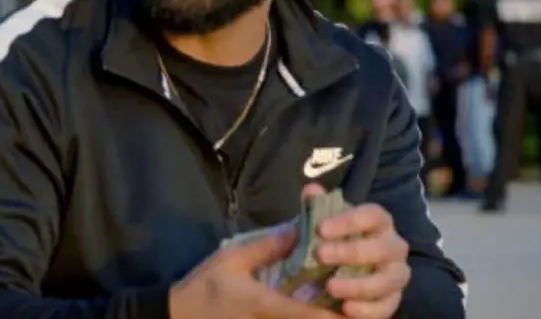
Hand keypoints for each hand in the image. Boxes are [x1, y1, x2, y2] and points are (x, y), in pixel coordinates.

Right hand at [169, 227, 343, 318]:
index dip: (336, 316)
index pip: (308, 315)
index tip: (359, 310)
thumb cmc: (205, 286)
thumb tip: (299, 231)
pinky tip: (316, 310)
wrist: (180, 315)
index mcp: (265, 304)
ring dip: (320, 317)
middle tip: (360, 309)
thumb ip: (267, 247)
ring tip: (346, 310)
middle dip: (336, 318)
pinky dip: (304, 317)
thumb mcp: (232, 259)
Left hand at [303, 185, 410, 318]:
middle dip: (352, 252)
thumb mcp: (319, 225)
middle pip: (384, 248)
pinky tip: (346, 309)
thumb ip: (316, 208)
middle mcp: (393, 246)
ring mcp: (396, 275)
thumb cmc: (331, 243)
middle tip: (320, 256)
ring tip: (330, 287)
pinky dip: (369, 310)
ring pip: (390, 279)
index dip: (350, 221)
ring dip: (360, 284)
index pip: (373, 215)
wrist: (337, 274)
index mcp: (378, 223)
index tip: (321, 229)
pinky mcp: (392, 300)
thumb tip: (311, 191)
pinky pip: (388, 306)